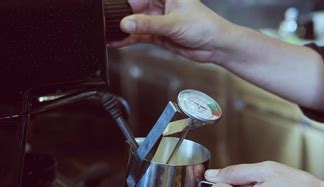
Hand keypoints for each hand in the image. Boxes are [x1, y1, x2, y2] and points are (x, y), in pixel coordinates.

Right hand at [112, 0, 231, 62]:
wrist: (215, 45)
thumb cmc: (204, 26)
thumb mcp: (172, 23)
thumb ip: (147, 24)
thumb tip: (125, 23)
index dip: (126, 2)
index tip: (112, 8)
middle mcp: (161, 2)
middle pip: (134, 7)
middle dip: (121, 16)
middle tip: (108, 23)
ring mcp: (158, 18)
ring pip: (135, 22)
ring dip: (123, 29)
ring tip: (108, 33)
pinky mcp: (158, 33)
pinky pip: (139, 34)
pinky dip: (129, 39)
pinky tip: (117, 41)